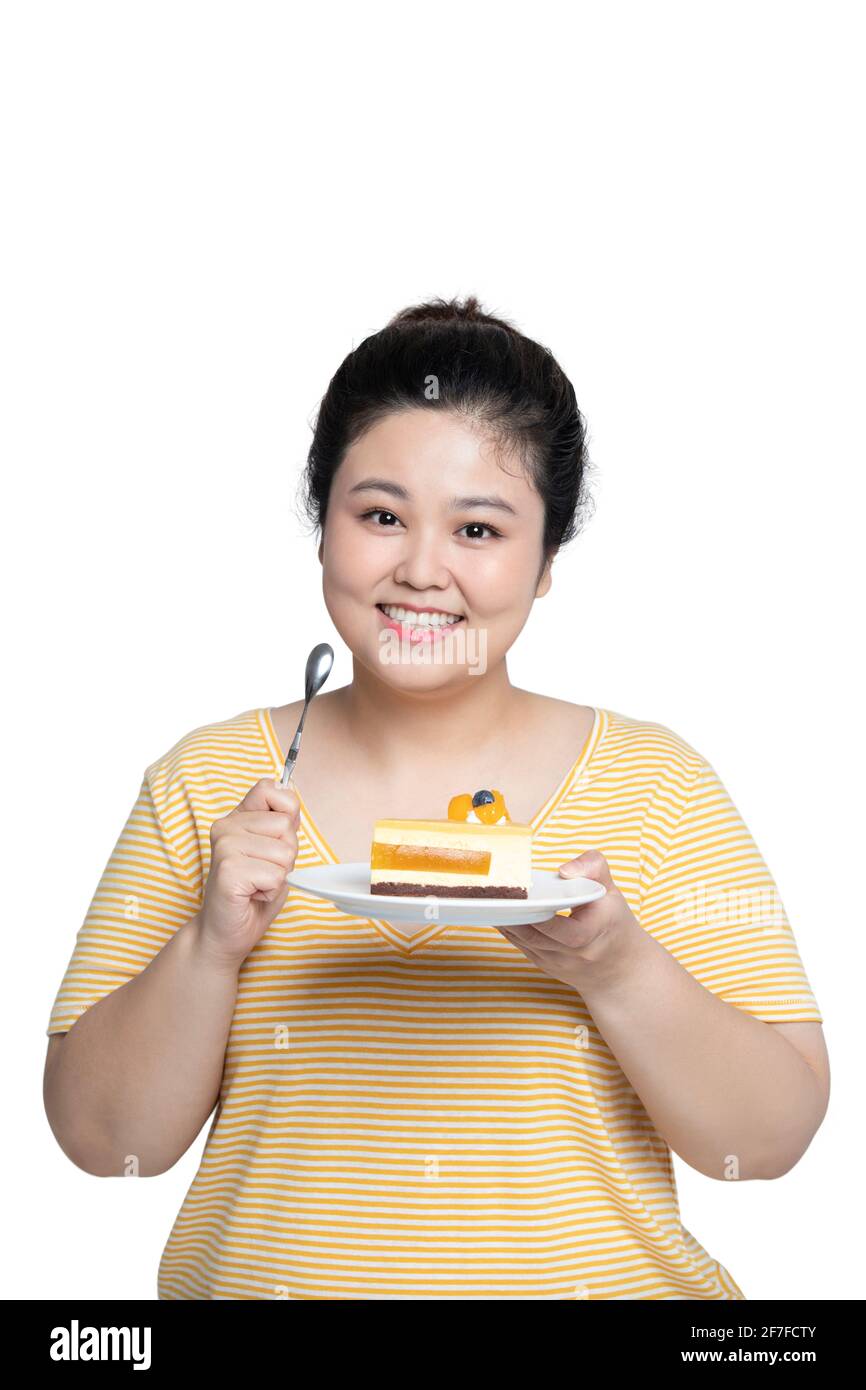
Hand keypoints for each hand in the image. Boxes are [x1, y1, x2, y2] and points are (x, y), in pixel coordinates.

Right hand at [196, 777, 300, 970]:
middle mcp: (226, 826)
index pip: (270, 788)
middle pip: (286, 826)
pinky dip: (271, 890)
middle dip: (286, 855)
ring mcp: (225, 846)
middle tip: (262, 872)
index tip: (273, 841)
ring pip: (284, 852)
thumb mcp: (276, 851)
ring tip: (257, 884)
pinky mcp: (227, 870)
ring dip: (279, 875)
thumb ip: (282, 822)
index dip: (286, 814)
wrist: (225, 932)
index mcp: (237, 817)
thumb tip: (289, 790)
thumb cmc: (253, 892)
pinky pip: (275, 875)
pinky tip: (251, 895)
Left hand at [498, 849, 642, 992]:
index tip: (519, 896)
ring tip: (488, 902)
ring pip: (525, 943)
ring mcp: (559, 964)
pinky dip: (509, 931)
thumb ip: (593, 867)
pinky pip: (523, 948)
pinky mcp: (547, 967)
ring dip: (505, 923)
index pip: (563, 929)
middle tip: (491, 895)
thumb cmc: (613, 922)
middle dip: (513, 916)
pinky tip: (497, 914)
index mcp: (594, 932)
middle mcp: (576, 954)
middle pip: (536, 936)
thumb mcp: (612, 890)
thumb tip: (564, 870)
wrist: (621, 968)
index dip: (539, 915)